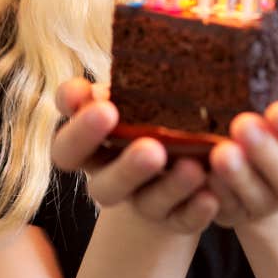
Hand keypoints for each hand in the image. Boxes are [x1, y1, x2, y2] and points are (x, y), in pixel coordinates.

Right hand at [50, 77, 219, 232]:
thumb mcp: (134, 87)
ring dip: (168, 188)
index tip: (104, 108)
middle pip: (103, 186)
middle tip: (151, 149)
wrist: (180, 148)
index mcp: (90, 145)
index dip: (80, 131)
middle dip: (126, 169)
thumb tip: (116, 57)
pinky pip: (182, 220)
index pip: (67, 146)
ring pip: (145, 203)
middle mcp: (109, 177)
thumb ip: (122, 80)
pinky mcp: (175, 217)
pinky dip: (195, 210)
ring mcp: (142, 200)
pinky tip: (210, 196)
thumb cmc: (148, 102)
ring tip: (192, 168)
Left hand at [206, 86, 277, 228]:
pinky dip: (214, 191)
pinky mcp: (235, 212)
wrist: (270, 142)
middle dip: (268, 155)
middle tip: (244, 124)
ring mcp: (267, 205)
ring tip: (221, 150)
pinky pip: (224, 208)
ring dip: (239, 176)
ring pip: (256, 198)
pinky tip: (202, 170)